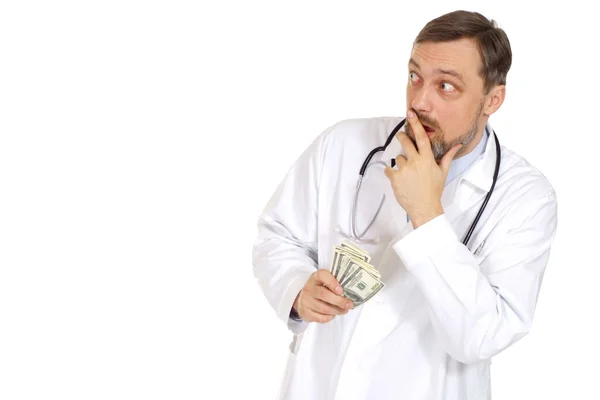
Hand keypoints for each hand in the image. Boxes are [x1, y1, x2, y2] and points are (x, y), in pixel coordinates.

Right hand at [292, 269, 352, 322]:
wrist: (303, 298)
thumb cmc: (319, 288)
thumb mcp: (324, 281)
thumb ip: (335, 283)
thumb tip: (352, 292)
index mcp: (315, 277)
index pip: (322, 276)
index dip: (332, 283)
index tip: (341, 290)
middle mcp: (309, 288)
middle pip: (324, 295)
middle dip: (339, 301)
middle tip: (349, 305)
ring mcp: (306, 301)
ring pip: (324, 308)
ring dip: (337, 311)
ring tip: (345, 310)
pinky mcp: (306, 312)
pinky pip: (320, 318)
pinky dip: (329, 317)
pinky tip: (333, 314)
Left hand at [383, 110, 461, 227]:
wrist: (424, 208)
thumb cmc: (434, 190)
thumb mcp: (442, 172)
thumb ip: (447, 157)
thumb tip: (457, 146)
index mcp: (427, 159)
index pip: (420, 137)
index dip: (415, 124)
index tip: (410, 114)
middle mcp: (414, 162)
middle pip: (404, 142)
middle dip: (401, 137)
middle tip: (401, 136)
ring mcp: (403, 169)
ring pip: (398, 158)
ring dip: (401, 163)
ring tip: (408, 174)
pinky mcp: (394, 178)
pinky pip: (389, 170)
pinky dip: (392, 173)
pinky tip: (400, 180)